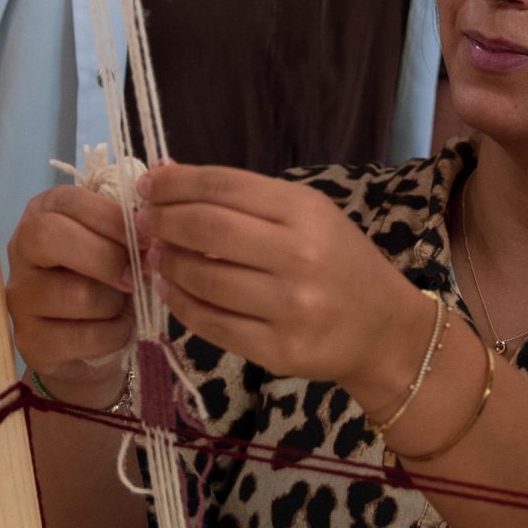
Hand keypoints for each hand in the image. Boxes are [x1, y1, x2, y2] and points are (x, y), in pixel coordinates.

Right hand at [5, 184, 135, 399]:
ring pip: (75, 293)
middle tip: (138, 275)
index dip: (112, 218)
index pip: (69, 201)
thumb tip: (151, 237)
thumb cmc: (106, 277)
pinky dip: (114, 334)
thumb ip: (125, 231)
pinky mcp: (29, 340)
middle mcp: (20, 251)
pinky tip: (117, 329)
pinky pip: (83, 337)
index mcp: (42, 213)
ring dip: (115, 302)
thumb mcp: (114, 244)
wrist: (88, 340)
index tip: (147, 239)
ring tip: (122, 305)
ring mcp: (20, 297)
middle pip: (49, 237)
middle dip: (107, 257)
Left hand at [143, 163, 428, 401]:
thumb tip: (167, 177)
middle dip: (163, 221)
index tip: (148, 185)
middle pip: (207, 229)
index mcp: (307, 212)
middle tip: (144, 222)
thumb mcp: (308, 216)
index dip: (176, 184)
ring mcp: (290, 307)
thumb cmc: (340, 262)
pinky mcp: (278, 350)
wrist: (383, 329)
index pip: (225, 186)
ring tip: (158, 255)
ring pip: (203, 278)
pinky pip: (211, 323)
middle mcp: (300, 256)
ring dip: (168, 263)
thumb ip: (245, 199)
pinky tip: (170, 290)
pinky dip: (180, 303)